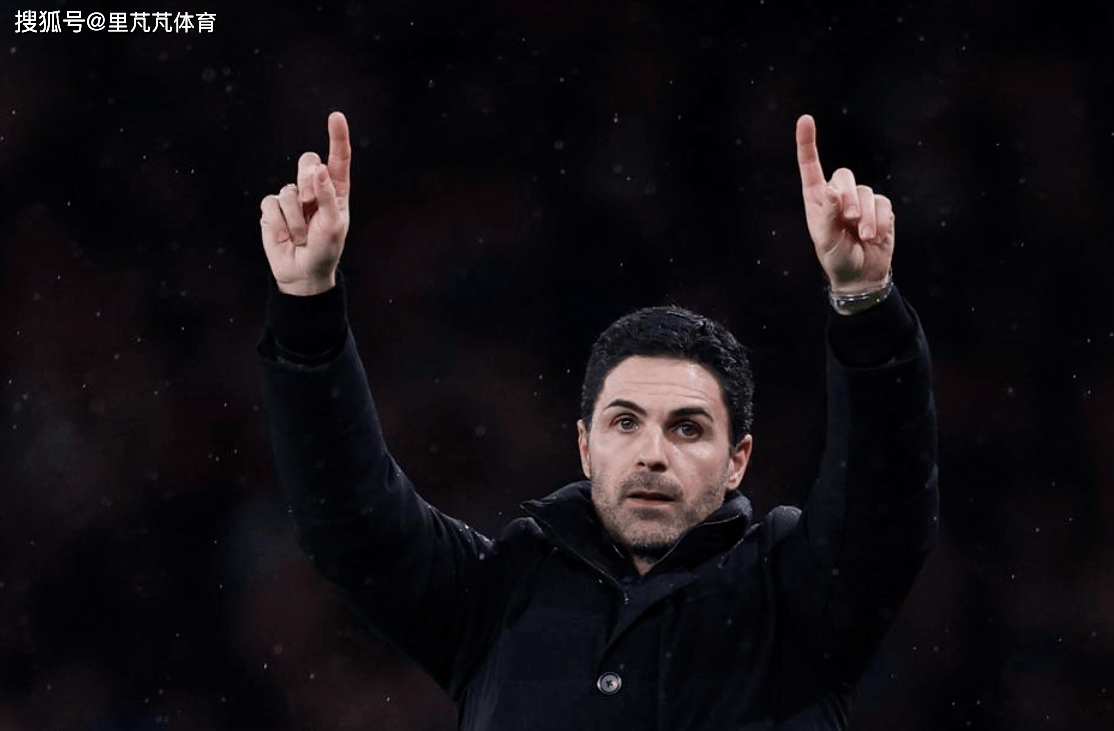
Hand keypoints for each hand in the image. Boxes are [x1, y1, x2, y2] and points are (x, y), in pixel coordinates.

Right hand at [259, 111, 351, 295]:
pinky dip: (279, 223)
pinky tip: (286, 236)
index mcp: (335, 190)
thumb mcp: (333, 225)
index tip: (336, 116)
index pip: (338, 159)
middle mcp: (313, 189)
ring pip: (288, 190)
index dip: (337, 137)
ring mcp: (291, 197)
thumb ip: (327, 197)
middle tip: (311, 206)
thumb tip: (319, 169)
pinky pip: (271, 204)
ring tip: (301, 235)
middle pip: (307, 163)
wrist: (302, 272)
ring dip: (296, 218)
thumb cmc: (324, 249)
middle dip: (308, 182)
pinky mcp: (272, 209)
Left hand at [795, 114, 893, 293]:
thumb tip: (832, 190)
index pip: (811, 166)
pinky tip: (874, 237)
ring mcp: (860, 200)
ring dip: (865, 217)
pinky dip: (879, 222)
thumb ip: (827, 215)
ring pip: (866, 192)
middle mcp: (838, 195)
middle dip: (848, 197)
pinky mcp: (881, 208)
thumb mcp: (826, 240)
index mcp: (817, 199)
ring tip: (863, 237)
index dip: (807, 143)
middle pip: (844, 176)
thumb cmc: (836, 257)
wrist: (861, 275)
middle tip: (848, 220)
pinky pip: (883, 204)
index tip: (805, 119)